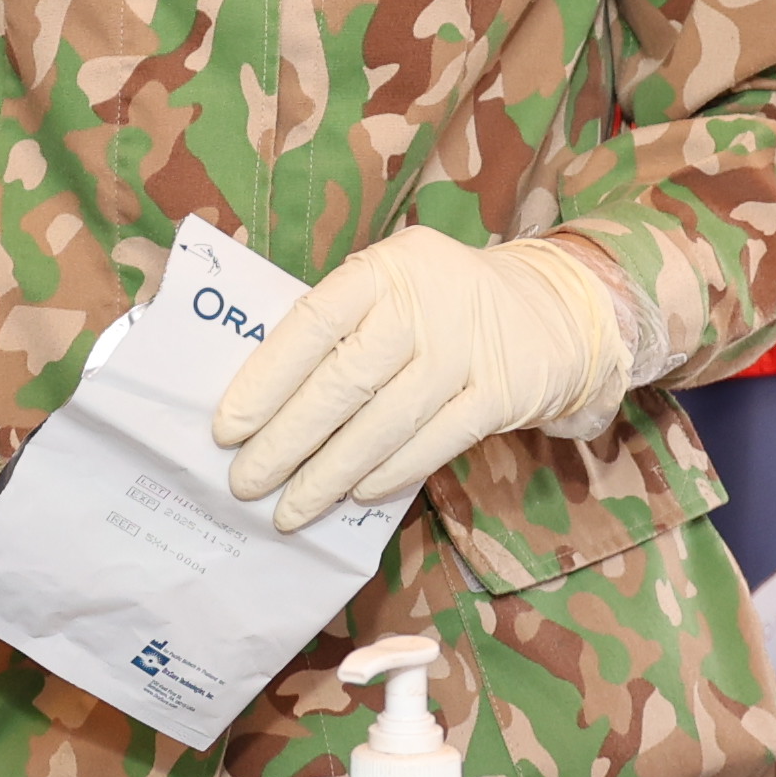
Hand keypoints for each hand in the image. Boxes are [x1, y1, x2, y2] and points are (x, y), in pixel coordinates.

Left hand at [211, 229, 640, 530]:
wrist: (549, 313)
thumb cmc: (439, 307)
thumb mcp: (390, 289)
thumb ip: (340, 328)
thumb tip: (263, 402)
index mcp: (385, 268)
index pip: (312, 323)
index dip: (265, 379)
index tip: (226, 429)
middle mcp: (427, 301)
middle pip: (344, 382)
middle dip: (287, 441)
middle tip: (245, 483)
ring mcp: (468, 348)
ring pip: (385, 422)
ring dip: (329, 474)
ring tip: (289, 508)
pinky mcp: (502, 392)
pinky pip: (433, 443)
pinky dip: (389, 474)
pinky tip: (354, 495)